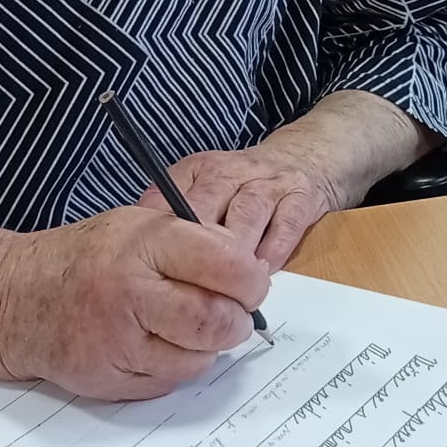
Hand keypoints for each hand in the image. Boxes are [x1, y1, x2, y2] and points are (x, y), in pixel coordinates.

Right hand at [0, 205, 271, 400]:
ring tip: (184, 326)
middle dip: (237, 320)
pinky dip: (174, 366)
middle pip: (217, 321)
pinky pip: (169, 382)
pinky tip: (153, 344)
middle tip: (232, 312)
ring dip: (206, 347)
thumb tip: (250, 272)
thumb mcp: (136, 226)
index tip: (251, 283)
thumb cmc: (85, 259)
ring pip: (198, 359)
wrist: (12, 298)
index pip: (226, 265)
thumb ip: (192, 243)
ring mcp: (116, 342)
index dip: (251, 279)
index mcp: (142, 244)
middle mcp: (128, 293)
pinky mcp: (109, 381)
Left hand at [143, 145, 341, 272]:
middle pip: (206, 210)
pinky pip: (285, 225)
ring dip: (237, 256)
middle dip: (198, 251)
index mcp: (197, 170)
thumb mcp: (202, 190)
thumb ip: (173, 217)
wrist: (303, 158)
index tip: (157, 270)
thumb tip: (143, 259)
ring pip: (246, 216)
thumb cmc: (241, 189)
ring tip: (230, 289)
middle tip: (193, 287)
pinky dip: (272, 252)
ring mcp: (267, 183)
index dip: (161, 239)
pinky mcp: (300, 196)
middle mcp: (230, 172)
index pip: (169, 200)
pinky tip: (262, 273)